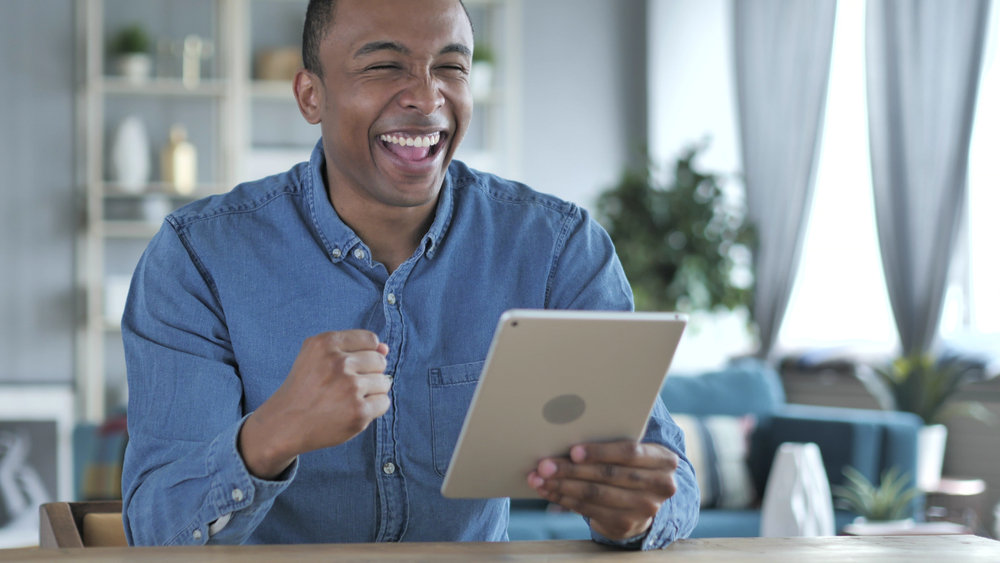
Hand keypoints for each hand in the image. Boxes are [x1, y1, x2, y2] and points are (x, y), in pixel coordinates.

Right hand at [239, 330, 391, 478]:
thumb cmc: (307, 387)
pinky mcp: (358, 411)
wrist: (286, 423)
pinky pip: (384, 402)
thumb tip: (386, 348)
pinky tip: (352, 411)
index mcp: (326, 342)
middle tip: (343, 386)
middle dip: (368, 373)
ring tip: (347, 399)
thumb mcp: (318, 356)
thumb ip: (353, 347)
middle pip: (380, 361)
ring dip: (371, 391)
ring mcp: (350, 387)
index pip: (371, 340)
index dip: (364, 354)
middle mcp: (339, 362)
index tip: (348, 367)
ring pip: (384, 382)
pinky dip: (373, 408)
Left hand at [527, 441, 678, 541]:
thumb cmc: (631, 465)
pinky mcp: (625, 524)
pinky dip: (564, 499)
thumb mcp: (634, 452)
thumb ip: (614, 441)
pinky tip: (548, 491)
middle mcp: (660, 486)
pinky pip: (588, 509)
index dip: (600, 452)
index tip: (573, 451)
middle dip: (572, 469)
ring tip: (539, 478)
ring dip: (562, 485)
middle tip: (545, 465)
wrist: (644, 500)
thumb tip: (566, 433)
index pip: (629, 453)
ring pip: (595, 493)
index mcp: (664, 460)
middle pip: (608, 475)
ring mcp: (645, 508)